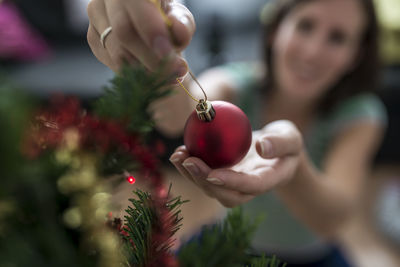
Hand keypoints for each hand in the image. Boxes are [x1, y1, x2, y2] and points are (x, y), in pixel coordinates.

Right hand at [87, 0, 194, 76]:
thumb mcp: (180, 18)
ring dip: (145, 70)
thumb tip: (179, 31)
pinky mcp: (92, 38)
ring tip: (167, 74)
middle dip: (150, 58)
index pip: (135, 4)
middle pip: (123, 31)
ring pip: (117, 53)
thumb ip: (182, 24)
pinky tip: (148, 70)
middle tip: (173, 72)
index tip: (168, 53)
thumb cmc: (166, 20)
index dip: (151, 30)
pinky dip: (134, 72)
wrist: (149, 30)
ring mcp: (95, 17)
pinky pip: (112, 63)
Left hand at [169, 120, 302, 206]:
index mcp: (269, 180)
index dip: (232, 182)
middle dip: (204, 182)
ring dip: (192, 176)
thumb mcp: (291, 137)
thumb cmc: (286, 141)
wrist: (277, 150)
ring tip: (177, 156)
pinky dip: (189, 167)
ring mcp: (235, 185)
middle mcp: (249, 188)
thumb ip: (281, 143)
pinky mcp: (223, 177)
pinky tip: (179, 152)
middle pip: (226, 194)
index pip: (251, 186)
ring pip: (212, 189)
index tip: (213, 174)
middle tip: (188, 161)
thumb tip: (261, 147)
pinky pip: (205, 177)